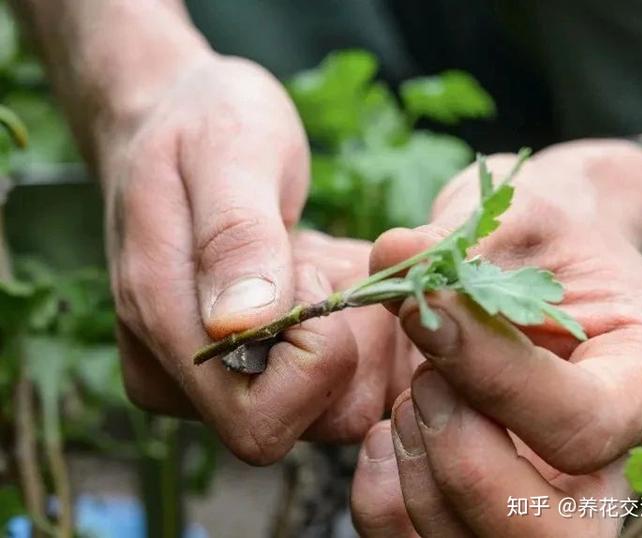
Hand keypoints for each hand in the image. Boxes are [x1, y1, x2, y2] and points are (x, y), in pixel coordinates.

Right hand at [98, 53, 395, 461]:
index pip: (261, 419)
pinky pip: (338, 382)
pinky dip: (355, 330)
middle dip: (344, 345)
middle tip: (320, 261)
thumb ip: (233, 237)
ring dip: (354, 334)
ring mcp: (220, 377)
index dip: (313, 355)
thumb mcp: (227, 153)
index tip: (306, 268)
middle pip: (304, 423)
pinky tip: (327, 273)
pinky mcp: (255, 367)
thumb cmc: (203, 124)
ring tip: (320, 260)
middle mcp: (185, 378)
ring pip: (332, 406)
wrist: (182, 123)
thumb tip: (239, 327)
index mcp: (163, 330)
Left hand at [351, 141, 641, 535]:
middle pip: (548, 534)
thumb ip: (463, 238)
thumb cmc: (546, 239)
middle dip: (463, 462)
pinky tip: (386, 434)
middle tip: (425, 385)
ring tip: (412, 396)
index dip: (494, 378)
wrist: (542, 265)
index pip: (580, 427)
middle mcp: (603, 463)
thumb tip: (393, 255)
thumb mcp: (523, 217)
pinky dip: (384, 499)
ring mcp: (542, 490)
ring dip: (420, 474)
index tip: (431, 313)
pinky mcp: (482, 497)